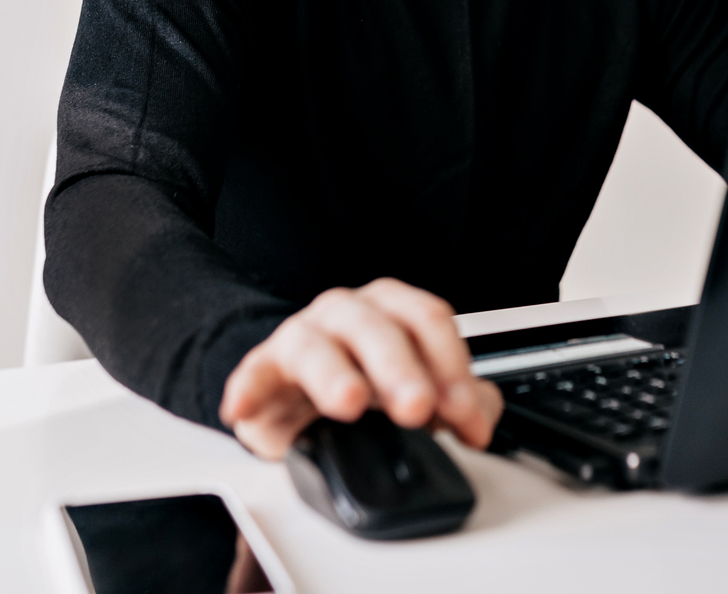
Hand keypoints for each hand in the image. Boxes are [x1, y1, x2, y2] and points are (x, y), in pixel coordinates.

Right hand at [218, 278, 503, 460]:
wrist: (303, 398)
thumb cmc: (367, 382)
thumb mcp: (420, 390)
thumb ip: (461, 400)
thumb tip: (481, 416)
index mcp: (392, 310)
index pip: (429, 320)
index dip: (452, 367)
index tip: (464, 416)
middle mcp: (348, 313)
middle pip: (378, 328)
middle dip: (402, 369)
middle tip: (417, 407)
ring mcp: (302, 337)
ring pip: (317, 343)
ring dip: (335, 374)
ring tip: (351, 403)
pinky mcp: (262, 370)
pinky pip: (252, 373)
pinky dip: (249, 388)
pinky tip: (246, 408)